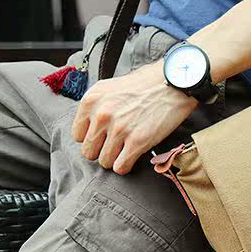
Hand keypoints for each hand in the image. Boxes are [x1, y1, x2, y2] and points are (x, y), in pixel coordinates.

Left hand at [72, 61, 197, 174]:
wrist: (172, 84)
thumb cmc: (145, 85)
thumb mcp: (110, 88)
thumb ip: (96, 107)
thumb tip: (89, 128)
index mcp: (92, 100)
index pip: (78, 135)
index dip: (92, 138)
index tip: (103, 137)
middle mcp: (102, 115)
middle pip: (89, 152)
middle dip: (102, 151)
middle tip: (115, 146)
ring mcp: (119, 129)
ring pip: (104, 162)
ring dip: (115, 159)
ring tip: (125, 151)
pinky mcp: (137, 142)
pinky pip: (121, 167)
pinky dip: (126, 166)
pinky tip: (133, 156)